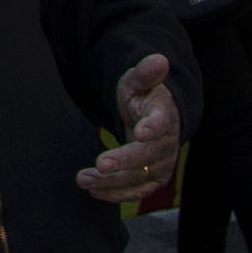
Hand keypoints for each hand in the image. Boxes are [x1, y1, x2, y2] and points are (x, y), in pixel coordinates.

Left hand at [81, 54, 182, 202]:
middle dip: (124, 161)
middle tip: (99, 164)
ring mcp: (161, 164)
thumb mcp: (139, 81)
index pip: (161, 123)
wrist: (152, 118)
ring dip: (112, 182)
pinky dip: (116, 193)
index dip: (152, 128)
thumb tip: (160, 59)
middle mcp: (167, 144)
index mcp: (164, 116)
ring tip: (84, 180)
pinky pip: (136, 191)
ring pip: (139, 177)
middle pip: (147, 156)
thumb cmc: (142, 96)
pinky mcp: (152, 178)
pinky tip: (95, 191)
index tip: (139, 132)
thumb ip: (145, 73)